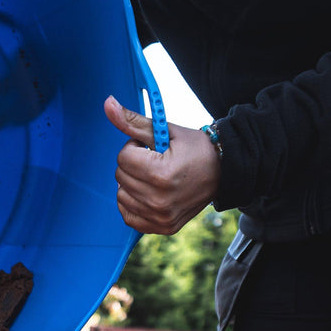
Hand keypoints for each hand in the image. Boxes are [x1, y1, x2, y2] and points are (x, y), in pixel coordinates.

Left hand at [104, 95, 220, 235]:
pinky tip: (149, 193)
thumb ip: (133, 121)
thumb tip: (107, 103)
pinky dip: (133, 203)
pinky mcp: (161, 227)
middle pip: (120, 176)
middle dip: (133, 164)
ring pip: (121, 195)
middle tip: (156, 161)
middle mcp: (159, 200)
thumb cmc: (195, 149)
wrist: (224, 173)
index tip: (153, 149)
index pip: (123, 157)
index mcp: (161, 174)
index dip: (135, 148)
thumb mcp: (166, 131)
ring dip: (131, 183)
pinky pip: (128, 216)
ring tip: (155, 177)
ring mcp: (160, 217)